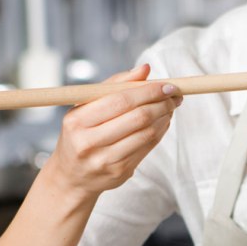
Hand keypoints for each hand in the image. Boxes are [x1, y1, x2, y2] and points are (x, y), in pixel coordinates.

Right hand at [43, 64, 180, 199]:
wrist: (72, 176)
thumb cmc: (80, 133)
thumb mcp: (86, 106)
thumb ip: (114, 85)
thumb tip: (144, 69)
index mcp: (78, 120)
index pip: (121, 100)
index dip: (149, 91)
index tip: (167, 85)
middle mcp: (88, 142)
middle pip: (138, 117)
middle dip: (162, 103)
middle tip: (174, 96)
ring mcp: (104, 160)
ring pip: (146, 133)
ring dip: (164, 117)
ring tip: (170, 107)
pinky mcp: (119, 173)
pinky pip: (147, 147)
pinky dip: (160, 132)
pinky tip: (162, 122)